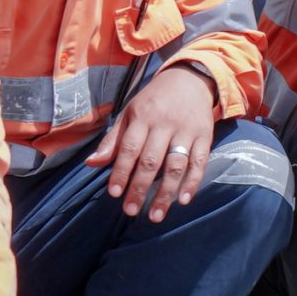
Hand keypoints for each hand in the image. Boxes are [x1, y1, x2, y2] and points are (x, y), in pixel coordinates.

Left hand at [86, 66, 214, 222]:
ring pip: (175, 165)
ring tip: (156, 215)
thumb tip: (91, 163)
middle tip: (131, 211)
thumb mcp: (130, 113)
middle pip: (151, 161)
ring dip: (165, 192)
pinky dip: (192, 182)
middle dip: (140, 188)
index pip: (130, 149)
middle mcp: (165, 124)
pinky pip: (199, 162)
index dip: (121, 172)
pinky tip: (183, 200)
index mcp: (143, 117)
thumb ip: (114, 140)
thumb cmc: (154, 101)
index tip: (114, 194)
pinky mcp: (205, 136)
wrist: (190, 80)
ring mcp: (186, 131)